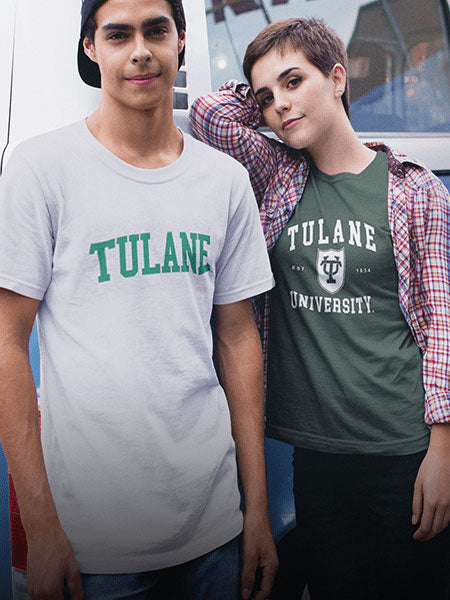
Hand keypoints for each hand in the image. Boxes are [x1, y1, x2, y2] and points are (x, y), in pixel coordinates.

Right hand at [26, 524, 83, 599]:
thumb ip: (76, 588)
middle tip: (70, 596)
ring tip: (63, 593)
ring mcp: (33, 589)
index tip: (74, 598)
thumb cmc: (57, 546)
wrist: (42, 534)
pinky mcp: (30, 584)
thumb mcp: (72, 567)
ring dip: (53, 599)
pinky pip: (38, 597)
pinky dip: (46, 596)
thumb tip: (79, 599)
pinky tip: (55, 588)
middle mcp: (39, 592)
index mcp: (51, 590)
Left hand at [240, 510, 277, 599]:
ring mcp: (268, 557)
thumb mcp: (249, 555)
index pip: (266, 590)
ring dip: (253, 586)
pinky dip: (252, 576)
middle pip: (265, 586)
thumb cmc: (255, 529)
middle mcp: (272, 563)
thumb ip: (247, 575)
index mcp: (272, 566)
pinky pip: (259, 570)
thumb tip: (245, 594)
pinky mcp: (262, 552)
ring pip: (262, 578)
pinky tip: (244, 575)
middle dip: (255, 594)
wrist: (256, 512)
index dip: (256, 599)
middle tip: (243, 598)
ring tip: (242, 591)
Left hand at [412, 426, 449, 541]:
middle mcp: (443, 505)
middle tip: (420, 538)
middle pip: (436, 528)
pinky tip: (437, 523)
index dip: (420, 535)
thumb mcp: (417, 484)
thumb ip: (416, 504)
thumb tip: (414, 522)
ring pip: (444, 525)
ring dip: (435, 531)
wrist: (444, 456)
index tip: (415, 538)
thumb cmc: (428, 468)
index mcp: (431, 501)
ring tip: (427, 533)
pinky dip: (443, 524)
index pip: (426, 526)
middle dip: (427, 536)